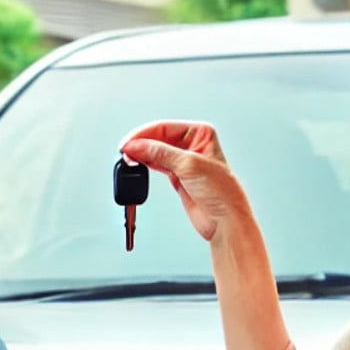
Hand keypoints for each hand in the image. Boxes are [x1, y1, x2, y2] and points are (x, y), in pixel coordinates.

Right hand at [119, 121, 249, 239]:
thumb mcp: (189, 165)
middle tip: (125, 152)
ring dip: (141, 154)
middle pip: (158, 138)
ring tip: (128, 159)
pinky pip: (156, 165)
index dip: (144, 134)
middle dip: (141, 144)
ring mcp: (184, 161)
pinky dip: (145, 164)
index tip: (128, 143)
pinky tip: (136, 165)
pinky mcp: (178, 176)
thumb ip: (160, 153)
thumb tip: (136, 146)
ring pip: (156, 152)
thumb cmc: (222, 192)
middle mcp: (193, 144)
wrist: (225, 221)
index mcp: (201, 133)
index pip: (166, 127)